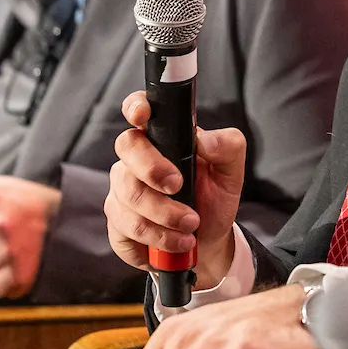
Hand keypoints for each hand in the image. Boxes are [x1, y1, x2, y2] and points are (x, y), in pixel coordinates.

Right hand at [106, 92, 245, 288]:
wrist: (208, 240)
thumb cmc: (213, 197)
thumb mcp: (231, 172)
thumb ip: (227, 146)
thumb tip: (203, 139)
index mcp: (163, 138)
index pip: (139, 110)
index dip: (135, 107)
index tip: (142, 116)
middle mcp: (135, 161)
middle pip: (127, 150)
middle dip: (153, 171)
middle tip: (179, 187)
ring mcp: (121, 192)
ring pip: (128, 197)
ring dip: (165, 216)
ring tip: (190, 226)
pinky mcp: (116, 224)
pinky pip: (125, 229)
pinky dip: (158, 239)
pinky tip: (176, 242)